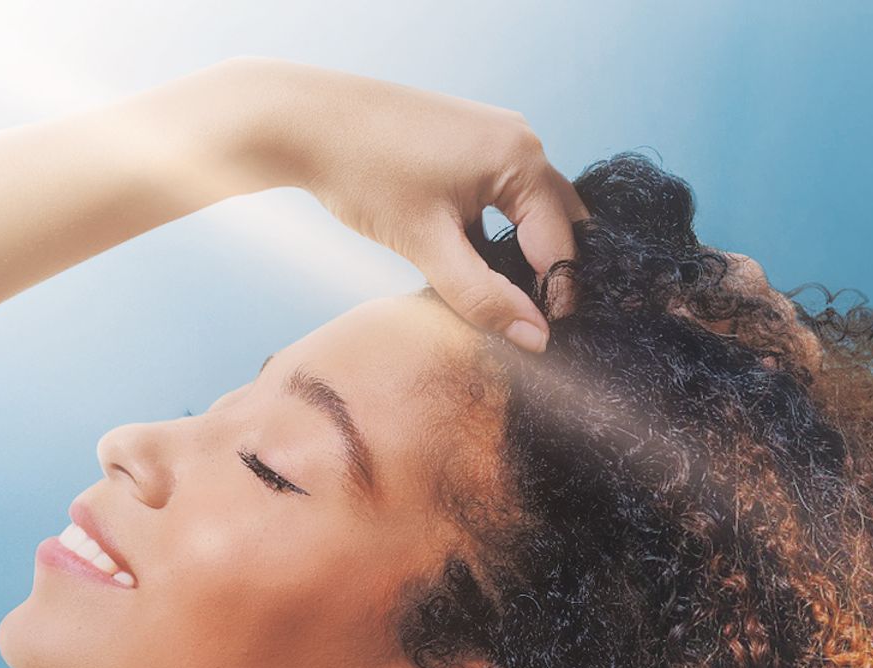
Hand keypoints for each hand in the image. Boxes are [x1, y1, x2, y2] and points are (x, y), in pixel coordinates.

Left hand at [231, 57, 588, 351]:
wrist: (310, 122)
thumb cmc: (365, 173)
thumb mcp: (428, 245)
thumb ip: (483, 297)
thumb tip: (536, 339)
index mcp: (522, 159)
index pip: (561, 245)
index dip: (555, 298)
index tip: (540, 342)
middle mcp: (522, 141)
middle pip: (560, 225)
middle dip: (551, 276)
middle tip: (528, 326)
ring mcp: (498, 139)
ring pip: (534, 213)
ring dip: (527, 258)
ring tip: (503, 304)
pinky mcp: (473, 147)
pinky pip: (508, 200)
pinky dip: (503, 237)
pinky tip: (478, 269)